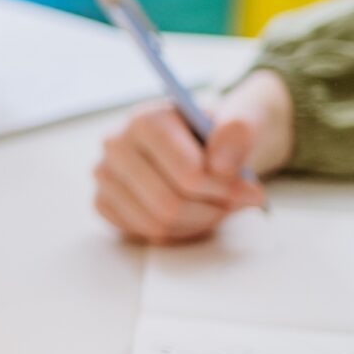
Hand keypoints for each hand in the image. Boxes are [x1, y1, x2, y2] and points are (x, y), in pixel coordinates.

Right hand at [94, 73, 289, 242]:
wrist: (205, 143)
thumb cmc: (220, 135)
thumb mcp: (244, 120)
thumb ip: (239, 131)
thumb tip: (220, 164)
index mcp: (145, 120)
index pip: (188, 174)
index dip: (226, 190)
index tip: (250, 191)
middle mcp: (115, 145)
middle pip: (169, 204)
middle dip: (210, 210)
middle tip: (233, 203)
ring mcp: (104, 174)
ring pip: (155, 224)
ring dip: (196, 223)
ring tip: (215, 207)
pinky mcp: (103, 200)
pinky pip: (143, 233)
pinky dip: (176, 231)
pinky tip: (190, 213)